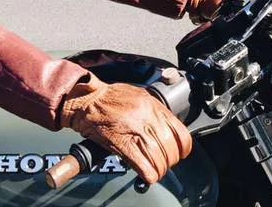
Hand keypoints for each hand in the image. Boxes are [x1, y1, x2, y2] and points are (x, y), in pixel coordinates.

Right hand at [58, 75, 191, 184]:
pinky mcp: (120, 143)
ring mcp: (134, 130)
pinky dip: (147, 174)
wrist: (89, 98)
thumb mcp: (140, 96)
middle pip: (170, 148)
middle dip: (169, 161)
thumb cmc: (111, 97)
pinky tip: (147, 176)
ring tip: (154, 171)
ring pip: (158, 158)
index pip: (180, 132)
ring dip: (158, 170)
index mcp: (153, 105)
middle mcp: (146, 117)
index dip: (183, 148)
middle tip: (164, 164)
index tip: (180, 153)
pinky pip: (141, 164)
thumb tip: (167, 127)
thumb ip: (155, 111)